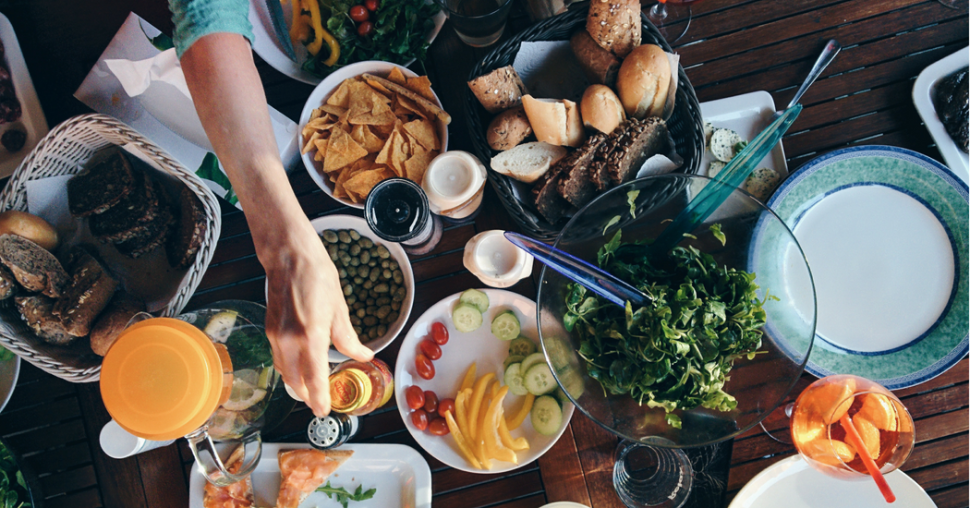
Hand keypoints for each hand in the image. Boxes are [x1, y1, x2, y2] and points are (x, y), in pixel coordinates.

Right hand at [263, 226, 373, 415]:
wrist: (289, 257)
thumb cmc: (317, 277)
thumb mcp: (340, 309)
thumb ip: (349, 338)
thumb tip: (363, 356)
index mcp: (311, 335)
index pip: (314, 377)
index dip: (319, 398)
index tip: (324, 412)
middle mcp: (289, 340)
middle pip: (296, 381)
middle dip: (307, 396)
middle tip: (320, 404)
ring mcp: (276, 336)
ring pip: (285, 371)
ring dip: (297, 383)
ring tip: (312, 389)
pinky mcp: (269, 330)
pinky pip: (279, 358)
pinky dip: (290, 367)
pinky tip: (300, 366)